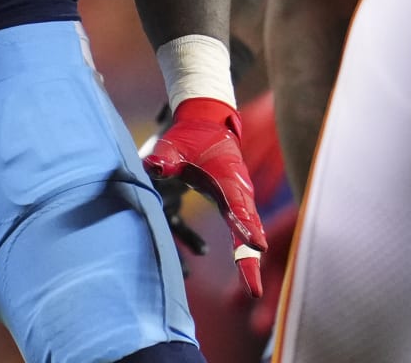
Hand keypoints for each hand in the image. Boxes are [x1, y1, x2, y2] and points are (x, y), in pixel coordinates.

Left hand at [141, 97, 267, 297]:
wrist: (206, 120)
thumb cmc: (191, 133)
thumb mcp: (174, 144)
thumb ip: (164, 158)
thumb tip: (153, 167)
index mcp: (227, 180)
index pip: (239, 209)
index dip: (247, 228)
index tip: (257, 247)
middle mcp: (235, 193)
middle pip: (248, 230)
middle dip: (251, 260)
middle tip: (255, 290)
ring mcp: (232, 199)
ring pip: (243, 232)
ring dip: (246, 260)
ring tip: (252, 288)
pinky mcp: (221, 201)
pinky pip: (230, 228)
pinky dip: (228, 246)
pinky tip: (197, 259)